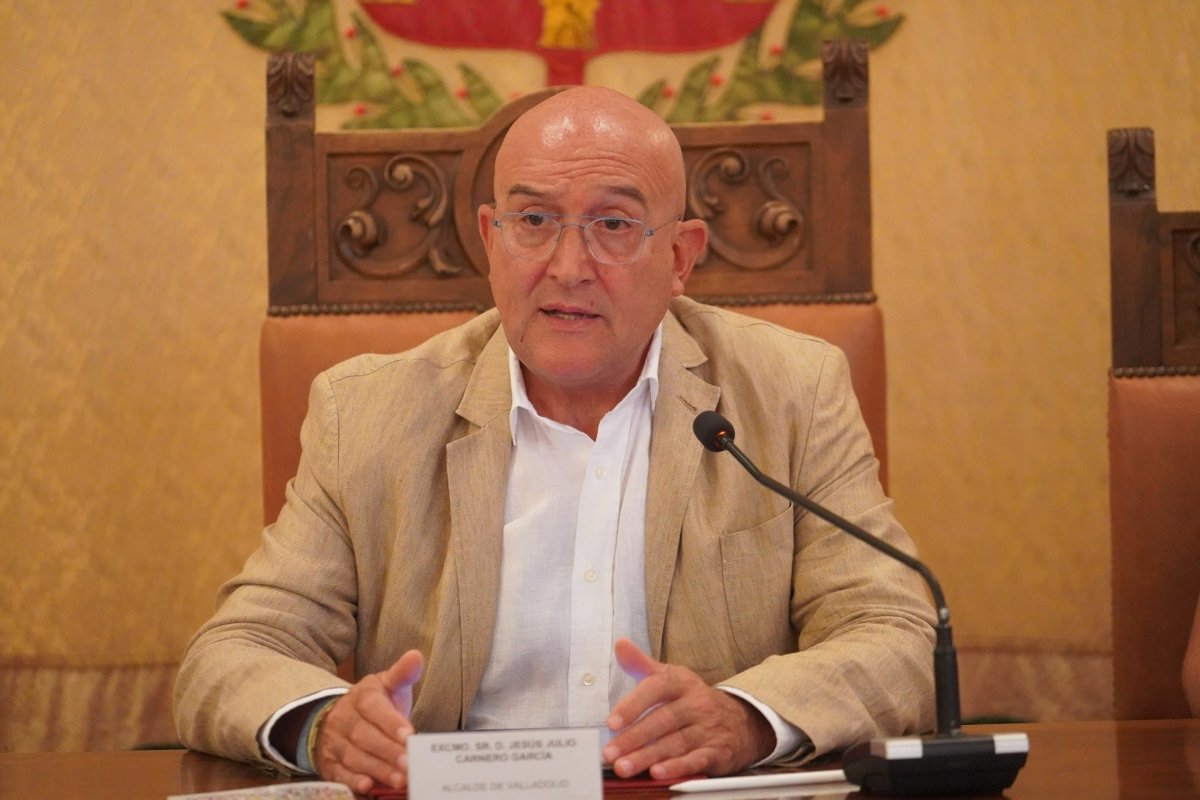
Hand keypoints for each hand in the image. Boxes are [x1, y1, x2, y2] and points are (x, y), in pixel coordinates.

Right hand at [313, 650, 423, 793]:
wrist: (341, 718)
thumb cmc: (375, 704)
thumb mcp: (387, 685)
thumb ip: (402, 674)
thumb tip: (416, 656)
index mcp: (361, 696)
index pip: (374, 708)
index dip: (391, 722)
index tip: (409, 735)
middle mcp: (344, 718)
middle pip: (365, 736)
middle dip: (388, 752)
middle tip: (410, 764)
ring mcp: (335, 742)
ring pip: (354, 757)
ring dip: (378, 769)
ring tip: (400, 779)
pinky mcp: (330, 763)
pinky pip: (339, 773)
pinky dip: (352, 781)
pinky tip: (368, 786)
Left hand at [603, 638, 773, 779]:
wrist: (742, 721)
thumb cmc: (693, 700)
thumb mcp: (670, 677)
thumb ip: (641, 664)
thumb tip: (620, 644)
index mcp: (682, 682)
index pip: (657, 688)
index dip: (633, 705)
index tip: (612, 722)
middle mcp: (696, 704)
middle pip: (662, 720)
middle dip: (634, 738)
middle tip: (610, 752)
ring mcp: (708, 728)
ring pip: (675, 743)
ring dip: (647, 757)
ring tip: (624, 766)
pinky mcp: (717, 752)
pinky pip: (696, 760)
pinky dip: (677, 768)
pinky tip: (658, 773)